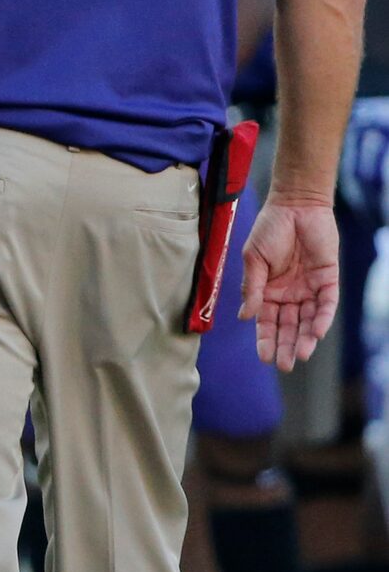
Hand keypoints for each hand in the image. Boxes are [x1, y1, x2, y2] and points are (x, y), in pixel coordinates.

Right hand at [239, 198, 338, 371]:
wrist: (295, 205)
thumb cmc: (269, 228)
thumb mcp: (253, 259)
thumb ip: (252, 288)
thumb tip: (245, 317)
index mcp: (268, 291)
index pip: (266, 322)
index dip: (265, 339)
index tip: (264, 357)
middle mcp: (289, 294)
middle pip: (288, 326)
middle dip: (286, 346)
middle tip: (285, 366)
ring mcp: (309, 288)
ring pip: (308, 320)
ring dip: (305, 338)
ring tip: (302, 355)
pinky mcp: (328, 279)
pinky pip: (326, 303)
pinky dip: (322, 318)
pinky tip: (316, 332)